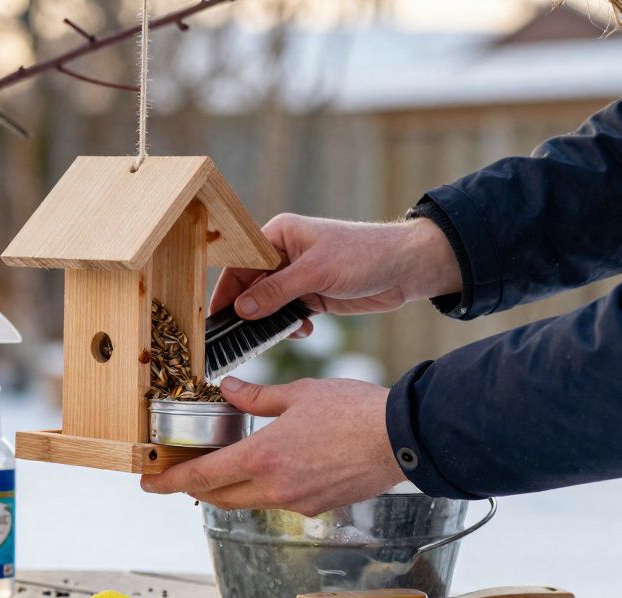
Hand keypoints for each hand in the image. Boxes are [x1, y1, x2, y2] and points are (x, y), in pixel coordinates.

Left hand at [140, 376, 406, 516]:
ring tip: (219, 467)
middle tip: (175, 475)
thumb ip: (257, 396)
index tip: (148, 482)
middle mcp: (274, 488)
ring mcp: (296, 501)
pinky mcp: (317, 507)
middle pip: (218, 497)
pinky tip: (269, 468)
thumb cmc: (354, 412)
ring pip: (247, 501)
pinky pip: (277, 501)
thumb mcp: (298, 394)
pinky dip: (262, 488)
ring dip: (228, 488)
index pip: (201, 478)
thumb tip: (230, 391)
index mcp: (262, 458)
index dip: (169, 481)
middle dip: (193, 488)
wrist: (403, 439)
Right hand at [211, 215, 461, 334]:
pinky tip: (303, 330)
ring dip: (270, 322)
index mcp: (279, 236)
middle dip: (247, 312)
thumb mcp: (315, 273)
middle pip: (251, 287)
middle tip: (238, 337)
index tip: (214, 317)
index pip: (240, 264)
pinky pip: (288, 314)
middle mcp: (284, 254)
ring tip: (275, 335)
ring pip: (268, 304)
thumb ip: (276, 292)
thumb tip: (241, 309)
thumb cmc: (364, 255)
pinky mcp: (312, 295)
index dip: (226, 291)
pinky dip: (290, 326)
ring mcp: (298, 276)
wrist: (407, 268)